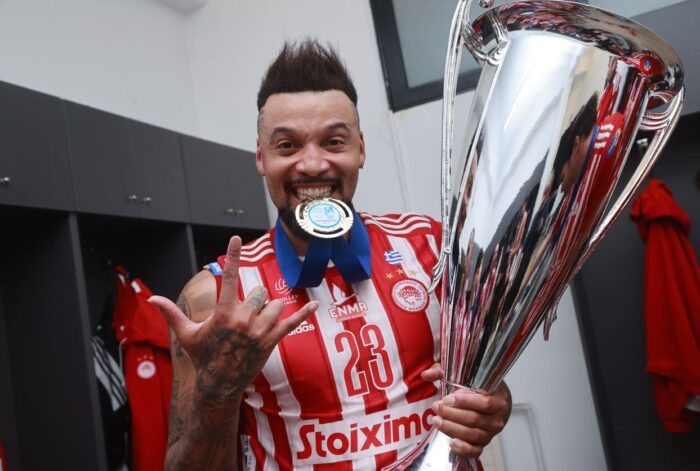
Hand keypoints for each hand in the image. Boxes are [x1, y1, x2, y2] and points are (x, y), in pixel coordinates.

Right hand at [150, 236, 317, 410]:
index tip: (236, 239)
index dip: (231, 256)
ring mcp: (260, 330)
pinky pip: (292, 322)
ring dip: (268, 310)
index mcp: (223, 313)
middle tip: (242, 323)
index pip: (228, 278)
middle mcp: (244, 319)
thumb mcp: (186, 334)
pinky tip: (316, 305)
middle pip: (258, 293)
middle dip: (253, 303)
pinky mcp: (273, 340)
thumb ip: (172, 314)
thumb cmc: (202, 357)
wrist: (219, 385)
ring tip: (256, 326)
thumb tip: (152, 299)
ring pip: (274, 304)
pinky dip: (304, 313)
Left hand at [421, 364, 511, 458]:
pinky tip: (451, 442)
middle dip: (452, 414)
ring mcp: (491, 432)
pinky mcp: (484, 443)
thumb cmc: (480, 387)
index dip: (464, 402)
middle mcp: (498, 417)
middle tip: (437, 407)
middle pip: (474, 419)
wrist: (495, 400)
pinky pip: (475, 451)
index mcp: (498, 398)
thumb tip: (426, 374)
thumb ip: (445, 372)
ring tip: (437, 420)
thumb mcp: (466, 375)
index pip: (484, 403)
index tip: (447, 399)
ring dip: (452, 428)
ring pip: (472, 434)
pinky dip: (464, 449)